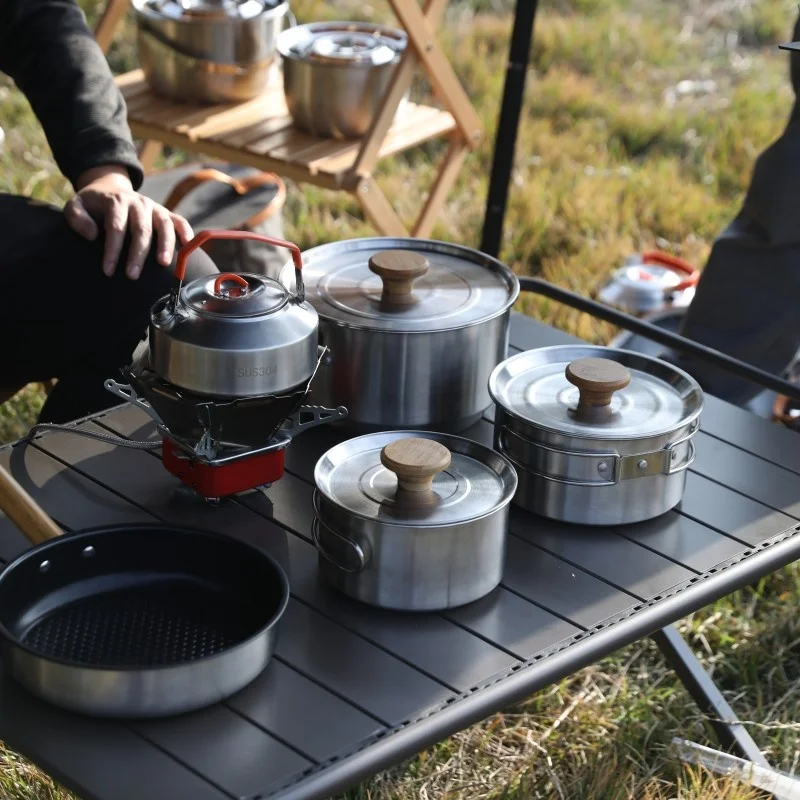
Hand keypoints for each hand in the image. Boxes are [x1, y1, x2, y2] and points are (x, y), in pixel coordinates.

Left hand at [65, 165, 193, 278]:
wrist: (110, 189)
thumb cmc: (93, 205)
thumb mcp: (76, 205)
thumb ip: (77, 217)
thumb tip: (92, 234)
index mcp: (117, 201)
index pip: (116, 227)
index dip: (112, 250)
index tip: (108, 270)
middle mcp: (139, 202)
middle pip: (141, 229)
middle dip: (137, 254)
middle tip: (132, 276)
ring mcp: (155, 207)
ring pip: (164, 225)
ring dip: (165, 245)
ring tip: (163, 264)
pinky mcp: (166, 213)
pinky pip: (179, 221)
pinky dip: (186, 232)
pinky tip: (188, 246)